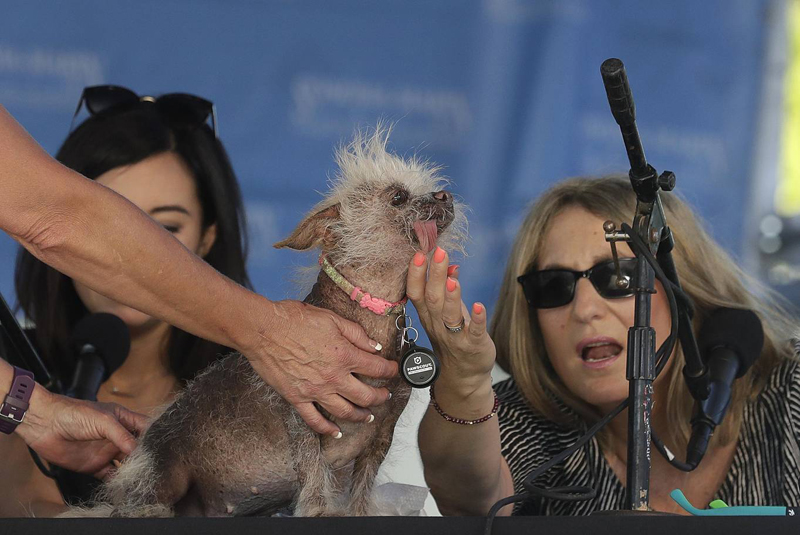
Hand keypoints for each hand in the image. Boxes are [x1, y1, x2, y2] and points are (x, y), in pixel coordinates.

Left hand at [15, 387, 149, 477]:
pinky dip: (118, 481)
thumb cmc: (74, 413)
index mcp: (123, 420)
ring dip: (134, 469)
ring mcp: (106, 451)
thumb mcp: (104, 421)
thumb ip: (122, 436)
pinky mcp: (94, 466)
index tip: (166, 445)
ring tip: (144, 476)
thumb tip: (139, 451)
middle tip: (158, 466)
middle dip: (147, 456)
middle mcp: (117, 436)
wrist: (44, 425)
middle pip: (138, 448)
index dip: (156, 435)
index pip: (146, 428)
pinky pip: (110, 475)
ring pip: (126, 463)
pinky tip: (125, 484)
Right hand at [243, 299, 397, 436]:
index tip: (394, 370)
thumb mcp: (331, 319)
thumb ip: (356, 334)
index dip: (390, 370)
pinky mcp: (297, 398)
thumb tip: (375, 346)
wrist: (262, 329)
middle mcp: (333, 377)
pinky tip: (336, 432)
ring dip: (361, 416)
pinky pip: (314, 419)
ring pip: (345, 411)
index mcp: (344, 355)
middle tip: (386, 395)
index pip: (376, 368)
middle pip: (365, 395)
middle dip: (380, 396)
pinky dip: (327, 429)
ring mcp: (315, 391)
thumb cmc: (294, 319)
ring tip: (369, 416)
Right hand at [407, 248, 495, 393]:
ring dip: (451, 298)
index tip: (420, 254)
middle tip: (438, 253)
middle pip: (433, 299)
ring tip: (453, 280)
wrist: (463, 375)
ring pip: (449, 316)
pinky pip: (474, 332)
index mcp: (427, 315)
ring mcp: (454, 336)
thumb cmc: (453, 338)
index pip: (416, 292)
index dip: (417, 274)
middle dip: (435, 275)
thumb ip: (446, 288)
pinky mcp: (473, 345)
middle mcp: (437, 325)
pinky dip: (476, 319)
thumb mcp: (446, 312)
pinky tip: (479, 306)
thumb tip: (450, 265)